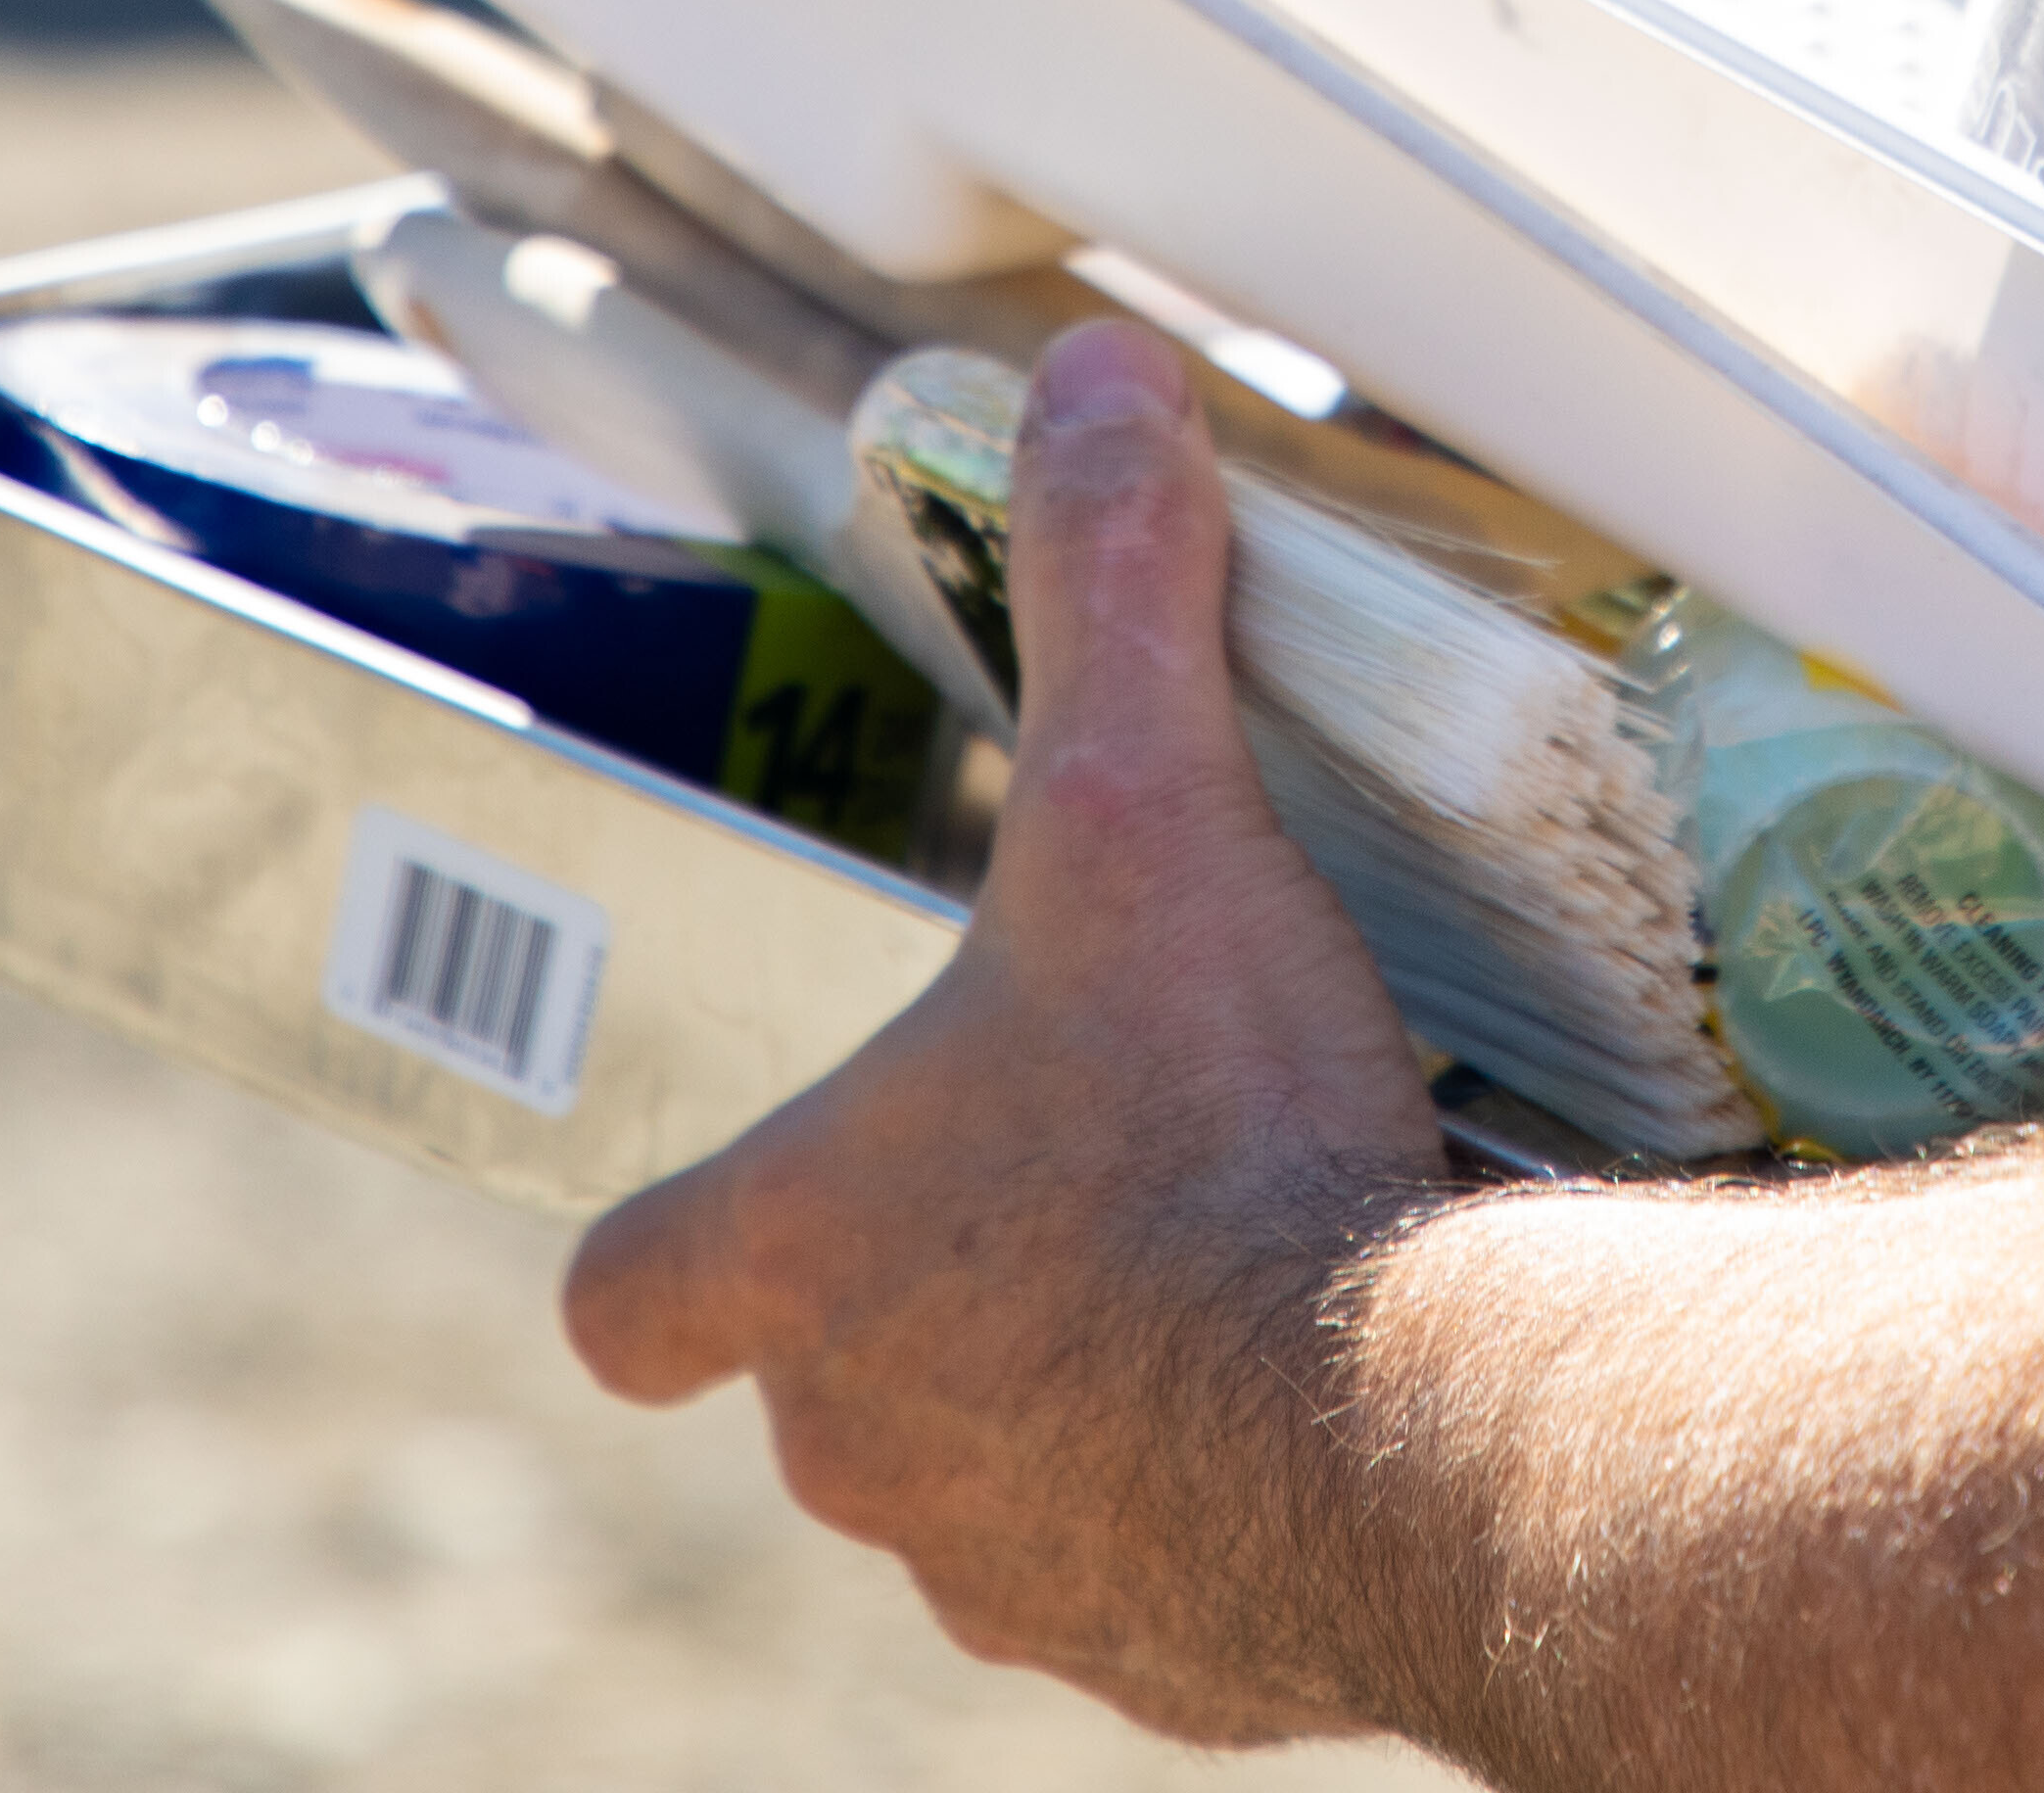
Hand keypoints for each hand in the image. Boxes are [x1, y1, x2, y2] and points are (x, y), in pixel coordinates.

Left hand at [563, 318, 1454, 1742]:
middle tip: (1093, 1171)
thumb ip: (1113, 591)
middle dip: (948, 1287)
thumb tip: (1091, 378)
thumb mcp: (1154, 810)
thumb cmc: (1222, 1124)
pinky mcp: (1170, 1663)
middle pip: (837, 1378)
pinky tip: (1322, 1397)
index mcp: (802, 1262)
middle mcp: (863, 1448)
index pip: (630, 1288)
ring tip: (1228, 1270)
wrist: (1413, 1422)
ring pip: (1000, 1488)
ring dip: (1087, 1399)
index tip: (749, 1203)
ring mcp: (1011, 1579)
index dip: (682, 1240)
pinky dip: (1221, 1505)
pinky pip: (1163, 1581)